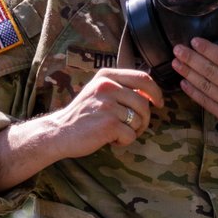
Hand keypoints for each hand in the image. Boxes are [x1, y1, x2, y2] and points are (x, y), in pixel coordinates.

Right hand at [44, 68, 162, 158]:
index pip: (143, 77)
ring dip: (133, 131)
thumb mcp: (98, 91)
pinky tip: (109, 140)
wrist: (59, 132)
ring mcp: (108, 105)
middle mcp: (107, 87)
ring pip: (139, 120)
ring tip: (117, 133)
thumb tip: (150, 94)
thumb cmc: (82, 114)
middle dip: (144, 119)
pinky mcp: (108, 124)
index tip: (158, 103)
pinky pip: (131, 135)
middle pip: (144, 103)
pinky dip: (124, 141)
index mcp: (106, 76)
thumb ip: (121, 88)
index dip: (156, 92)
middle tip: (134, 127)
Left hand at [171, 27, 217, 157]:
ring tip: (175, 63)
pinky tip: (184, 82)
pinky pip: (206, 103)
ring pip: (206, 87)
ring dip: (188, 74)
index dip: (208, 49)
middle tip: (177, 49)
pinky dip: (193, 92)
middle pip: (211, 72)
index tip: (194, 41)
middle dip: (191, 59)